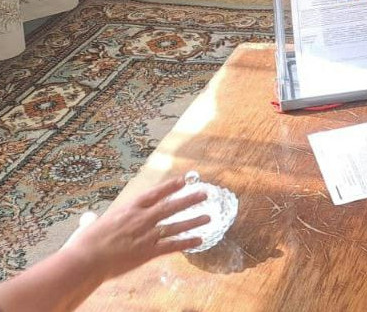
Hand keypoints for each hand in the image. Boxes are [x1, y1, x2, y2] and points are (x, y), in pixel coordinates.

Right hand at [67, 176, 210, 281]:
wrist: (85, 261)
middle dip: (189, 199)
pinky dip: (186, 242)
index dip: (171, 186)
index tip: (185, 179)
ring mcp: (146, 235)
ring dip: (193, 220)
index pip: (155, 193)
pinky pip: (172, 246)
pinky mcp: (147, 252)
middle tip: (205, 194)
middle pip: (170, 206)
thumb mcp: (90, 226)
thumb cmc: (83, 243)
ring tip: (209, 216)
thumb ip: (94, 221)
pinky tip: (199, 240)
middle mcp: (141, 219)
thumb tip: (88, 219)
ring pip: (175, 225)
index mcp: (128, 208)